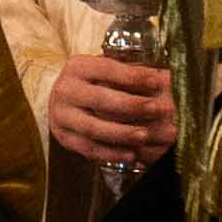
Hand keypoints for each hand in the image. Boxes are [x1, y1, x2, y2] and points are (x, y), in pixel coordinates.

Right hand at [48, 55, 176, 166]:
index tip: (156, 82)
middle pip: (101, 99)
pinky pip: (89, 148)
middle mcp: (66, 89)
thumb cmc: (91, 84)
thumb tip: (162, 77)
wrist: (60, 100)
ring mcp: (62, 115)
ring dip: (122, 133)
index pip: (107, 69)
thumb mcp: (104, 71)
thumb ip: (129, 73)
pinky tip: (131, 154)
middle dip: (133, 105)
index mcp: (78, 67)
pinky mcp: (64, 137)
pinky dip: (111, 153)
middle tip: (159, 109)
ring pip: (94, 128)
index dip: (133, 76)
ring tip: (145, 136)